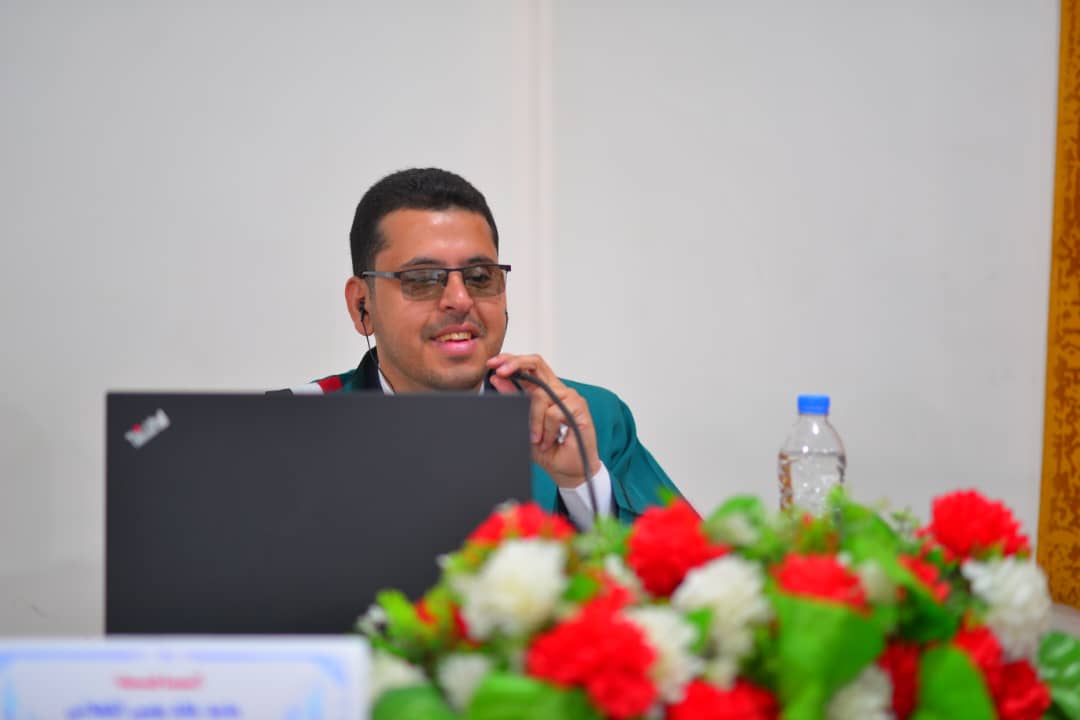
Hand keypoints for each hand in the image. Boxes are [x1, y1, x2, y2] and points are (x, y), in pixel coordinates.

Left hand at [487, 353, 600, 487]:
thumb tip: (497, 380)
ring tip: (536, 439)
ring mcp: (570, 397)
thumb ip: (513, 401)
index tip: (493, 364)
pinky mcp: (580, 408)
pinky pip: (554, 413)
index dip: (511, 360)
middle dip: (515, 365)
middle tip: (499, 373)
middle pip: (536, 364)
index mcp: (545, 390)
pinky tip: (549, 441)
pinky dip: (547, 430)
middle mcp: (557, 389)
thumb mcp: (523, 424)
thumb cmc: (548, 449)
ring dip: (533, 420)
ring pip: (541, 395)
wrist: (568, 470)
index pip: (529, 366)